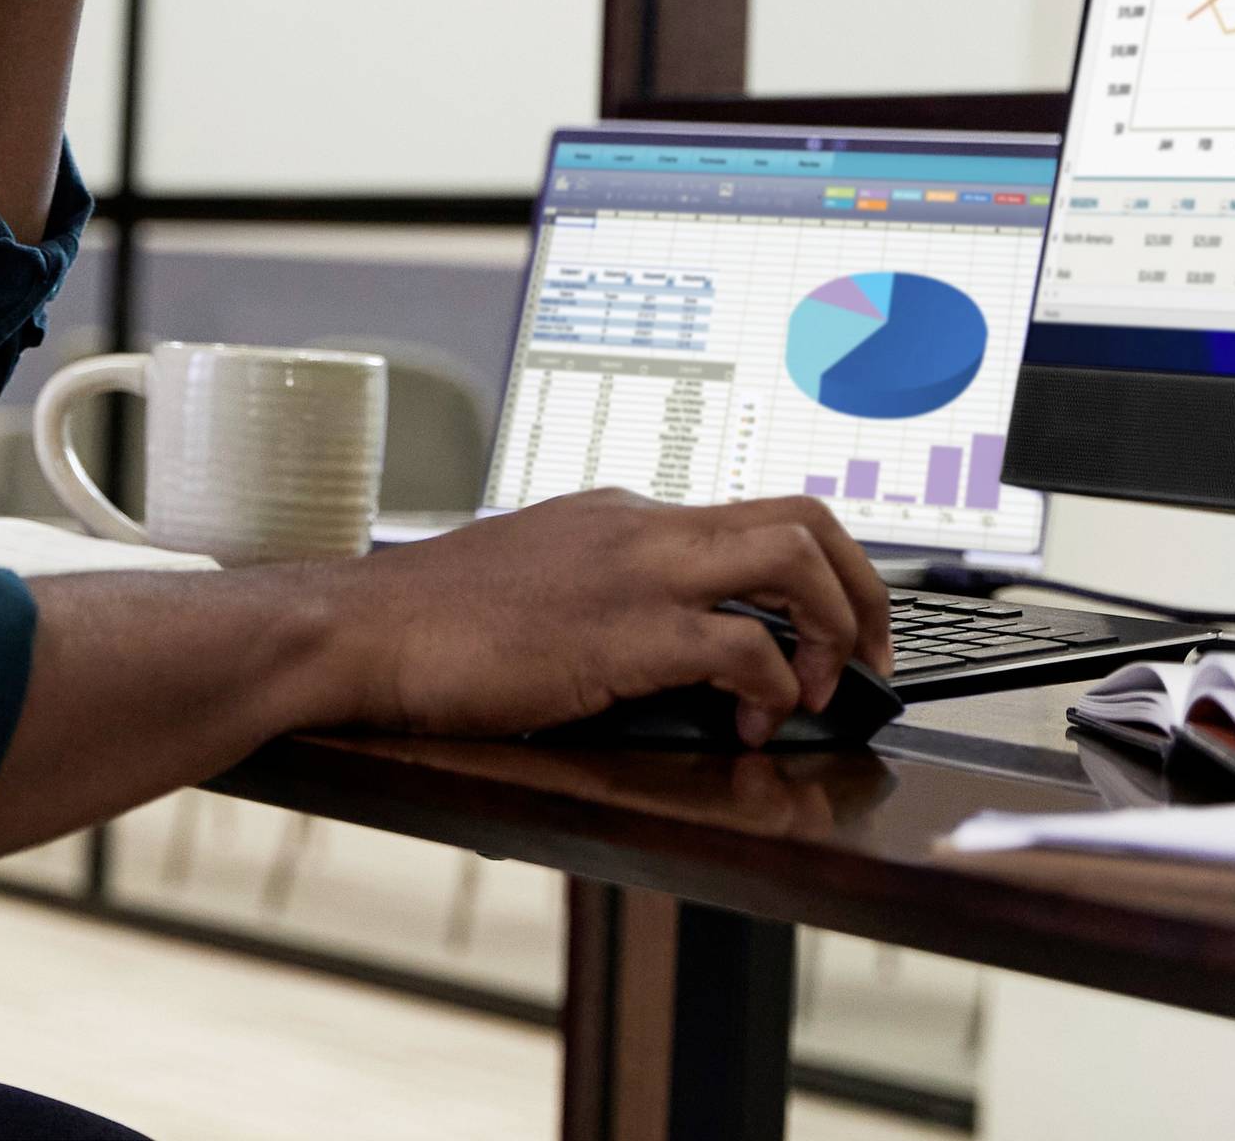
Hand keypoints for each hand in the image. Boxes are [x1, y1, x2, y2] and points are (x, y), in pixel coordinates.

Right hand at [328, 492, 893, 746]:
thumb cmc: (437, 620)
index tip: (837, 625)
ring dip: (834, 626)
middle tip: (867, 658)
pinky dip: (772, 685)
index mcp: (627, 514)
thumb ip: (606, 588)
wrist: (366, 627)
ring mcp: (638, 571)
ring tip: (822, 688)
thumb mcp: (540, 575)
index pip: (758, 511)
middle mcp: (646, 525)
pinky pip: (742, 644)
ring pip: (792, 555)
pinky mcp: (622, 632)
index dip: (821, 568)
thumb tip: (665, 641)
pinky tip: (752, 723)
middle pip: (804, 516)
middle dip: (863, 587)